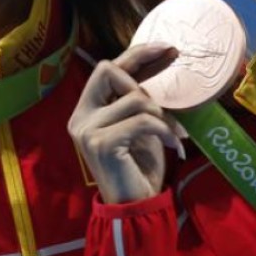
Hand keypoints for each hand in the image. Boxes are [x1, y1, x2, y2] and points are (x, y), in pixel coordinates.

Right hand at [68, 43, 185, 203]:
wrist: (135, 207)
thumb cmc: (139, 166)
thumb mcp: (141, 123)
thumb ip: (139, 96)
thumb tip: (163, 56)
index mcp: (87, 109)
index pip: (108, 68)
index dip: (138, 53)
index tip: (169, 48)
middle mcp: (81, 116)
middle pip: (108, 69)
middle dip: (145, 80)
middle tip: (169, 103)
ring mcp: (87, 129)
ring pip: (134, 98)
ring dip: (162, 115)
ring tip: (174, 133)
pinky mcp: (101, 143)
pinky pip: (142, 121)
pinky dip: (164, 130)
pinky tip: (174, 145)